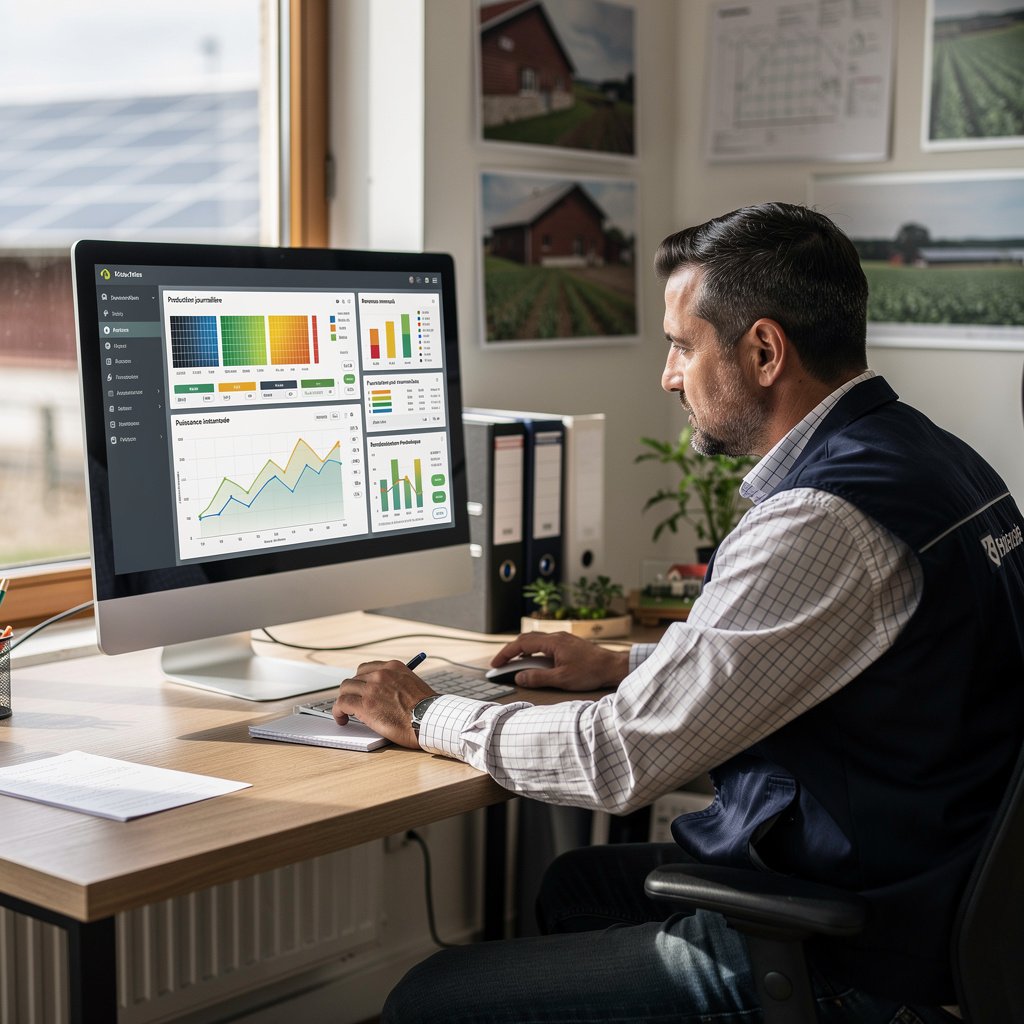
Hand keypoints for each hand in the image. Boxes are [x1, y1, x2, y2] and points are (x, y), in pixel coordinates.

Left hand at [333, 659, 434, 747]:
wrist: (430, 720)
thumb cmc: (426, 709)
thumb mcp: (413, 685)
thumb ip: (396, 684)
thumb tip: (384, 693)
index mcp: (393, 667)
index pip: (366, 668)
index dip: (361, 681)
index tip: (360, 690)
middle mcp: (380, 674)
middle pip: (354, 678)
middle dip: (352, 691)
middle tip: (353, 703)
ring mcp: (371, 688)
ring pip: (345, 689)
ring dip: (344, 700)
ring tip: (345, 712)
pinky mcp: (364, 705)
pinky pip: (341, 703)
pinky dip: (338, 711)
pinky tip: (342, 719)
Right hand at [490, 631, 629, 690]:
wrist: (613, 666)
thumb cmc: (591, 672)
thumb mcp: (561, 679)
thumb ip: (538, 677)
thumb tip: (519, 677)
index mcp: (552, 642)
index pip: (521, 644)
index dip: (505, 654)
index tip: (495, 664)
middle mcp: (556, 636)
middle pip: (526, 639)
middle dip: (510, 651)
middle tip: (500, 664)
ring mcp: (563, 639)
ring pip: (536, 641)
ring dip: (522, 651)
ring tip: (514, 664)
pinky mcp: (568, 644)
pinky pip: (545, 644)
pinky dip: (534, 651)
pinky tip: (534, 662)